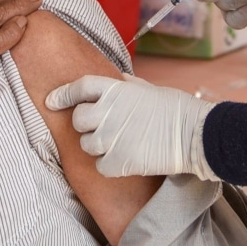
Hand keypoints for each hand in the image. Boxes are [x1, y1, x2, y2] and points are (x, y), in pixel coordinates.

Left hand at [46, 74, 218, 179]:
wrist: (194, 133)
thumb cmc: (175, 108)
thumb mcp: (148, 88)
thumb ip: (127, 86)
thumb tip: (118, 80)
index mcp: (116, 89)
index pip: (79, 88)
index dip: (63, 94)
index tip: (52, 101)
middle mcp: (108, 111)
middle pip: (78, 119)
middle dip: (85, 123)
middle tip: (100, 127)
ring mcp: (112, 137)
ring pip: (86, 144)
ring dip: (96, 145)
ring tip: (116, 144)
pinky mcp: (119, 161)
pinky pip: (100, 165)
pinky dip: (108, 165)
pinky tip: (123, 159)